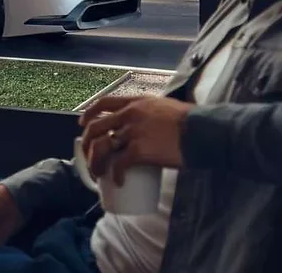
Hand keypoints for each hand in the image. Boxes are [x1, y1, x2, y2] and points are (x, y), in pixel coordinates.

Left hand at [79, 95, 193, 184]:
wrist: (204, 131)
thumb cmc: (191, 122)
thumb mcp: (164, 107)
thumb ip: (150, 112)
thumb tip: (145, 125)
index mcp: (135, 102)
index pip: (104, 103)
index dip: (89, 114)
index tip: (82, 124)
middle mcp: (130, 114)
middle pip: (96, 128)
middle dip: (87, 145)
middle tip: (89, 158)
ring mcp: (133, 132)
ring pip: (102, 147)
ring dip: (95, 163)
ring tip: (98, 174)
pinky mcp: (140, 150)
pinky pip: (119, 164)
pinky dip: (116, 175)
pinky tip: (118, 182)